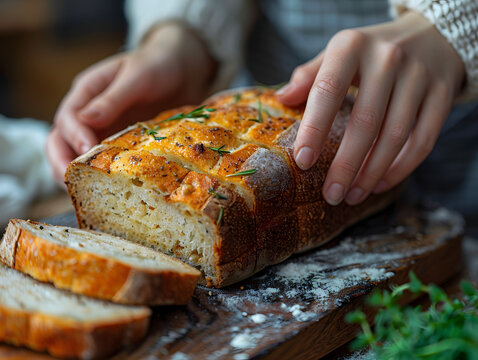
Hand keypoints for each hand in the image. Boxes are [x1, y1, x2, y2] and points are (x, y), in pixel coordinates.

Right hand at [46, 22, 215, 183]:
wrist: (182, 70)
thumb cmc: (157, 65)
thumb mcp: (137, 77)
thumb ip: (112, 98)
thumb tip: (85, 120)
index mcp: (86, 93)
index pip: (67, 119)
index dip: (74, 137)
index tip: (88, 152)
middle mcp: (88, 114)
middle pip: (60, 143)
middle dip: (63, 164)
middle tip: (77, 186)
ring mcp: (102, 131)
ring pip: (77, 157)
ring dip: (79, 177)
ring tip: (92, 196)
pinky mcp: (119, 144)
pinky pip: (105, 164)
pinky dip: (103, 178)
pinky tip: (114, 191)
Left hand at [277, 11, 464, 205]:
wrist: (430, 35)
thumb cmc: (372, 52)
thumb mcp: (339, 52)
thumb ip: (310, 75)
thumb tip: (280, 99)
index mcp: (353, 46)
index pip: (328, 90)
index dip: (314, 128)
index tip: (303, 161)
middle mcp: (388, 58)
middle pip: (365, 122)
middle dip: (345, 165)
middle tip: (331, 194)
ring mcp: (420, 76)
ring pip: (395, 135)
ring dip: (372, 172)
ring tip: (352, 195)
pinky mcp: (443, 94)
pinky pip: (423, 139)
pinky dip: (401, 168)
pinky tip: (379, 184)